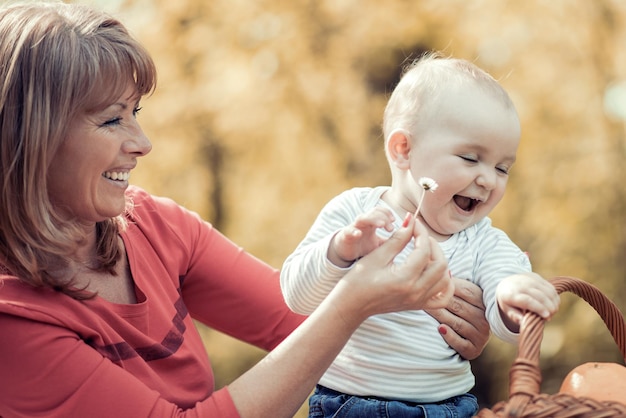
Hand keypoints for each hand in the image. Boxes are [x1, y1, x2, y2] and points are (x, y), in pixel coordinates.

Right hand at [328, 207, 394, 266]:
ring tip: (381, 224)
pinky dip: (353, 232)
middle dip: (383, 217)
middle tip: (391, 227)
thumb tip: (410, 237)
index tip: (396, 221)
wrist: (345, 252)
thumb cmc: (364, 246)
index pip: (380, 211)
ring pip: (362, 218)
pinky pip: (348, 232)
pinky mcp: (345, 237)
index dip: (388, 213)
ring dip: (372, 219)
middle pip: (373, 212)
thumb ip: (394, 240)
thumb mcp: (380, 244)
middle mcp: (363, 223)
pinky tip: (358, 234)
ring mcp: (354, 228)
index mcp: (372, 223)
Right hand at [337, 214, 452, 319]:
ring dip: (439, 261)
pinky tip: (437, 273)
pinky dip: (445, 285)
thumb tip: (411, 221)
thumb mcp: (377, 256)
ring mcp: (418, 301)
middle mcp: (415, 292)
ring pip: (444, 279)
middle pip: (440, 264)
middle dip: (433, 245)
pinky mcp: (417, 305)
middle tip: (419, 235)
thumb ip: (398, 239)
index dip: (420, 232)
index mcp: (404, 279)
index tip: (413, 222)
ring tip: (425, 251)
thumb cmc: (358, 280)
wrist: (351, 305)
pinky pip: (442, 298)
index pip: (424, 250)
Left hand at [426, 278, 489, 359]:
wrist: (467, 339)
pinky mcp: (473, 350)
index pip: (465, 290)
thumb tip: (445, 272)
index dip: (447, 286)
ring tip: (425, 308)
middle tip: (422, 295)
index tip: (431, 280)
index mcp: (483, 302)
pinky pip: (460, 342)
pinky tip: (440, 329)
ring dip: (439, 315)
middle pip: (458, 306)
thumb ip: (454, 285)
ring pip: (456, 322)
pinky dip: (450, 336)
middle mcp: (484, 319)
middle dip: (440, 300)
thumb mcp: (461, 296)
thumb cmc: (459, 310)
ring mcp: (480, 335)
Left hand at [496, 272, 559, 331]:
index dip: (539, 308)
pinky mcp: (536, 276)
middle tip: (550, 317)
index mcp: (512, 294)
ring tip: (553, 312)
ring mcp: (529, 279)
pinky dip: (554, 297)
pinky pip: (550, 287)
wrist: (506, 283)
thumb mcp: (507, 310)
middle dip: (549, 307)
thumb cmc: (508, 301)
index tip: (547, 316)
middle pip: (540, 296)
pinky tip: (554, 304)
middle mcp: (521, 284)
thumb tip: (524, 323)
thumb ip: (515, 317)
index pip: (528, 301)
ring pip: (548, 291)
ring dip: (554, 303)